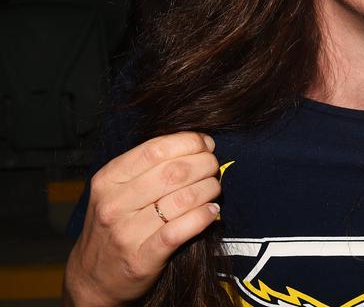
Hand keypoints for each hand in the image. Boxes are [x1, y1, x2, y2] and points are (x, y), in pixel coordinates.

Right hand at [63, 132, 221, 306]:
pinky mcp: (142, 258)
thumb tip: (196, 142)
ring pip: (182, 199)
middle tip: (213, 167)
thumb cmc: (114, 225)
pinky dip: (203, 217)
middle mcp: (113, 204)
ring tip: (214, 188)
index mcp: (108, 180)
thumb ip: (148, 167)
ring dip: (209, 189)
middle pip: (174, 172)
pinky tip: (211, 212)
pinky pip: (180, 230)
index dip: (189, 142)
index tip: (206, 144)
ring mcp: (126, 233)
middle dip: (205, 164)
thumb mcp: (116, 190)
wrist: (92, 278)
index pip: (155, 148)